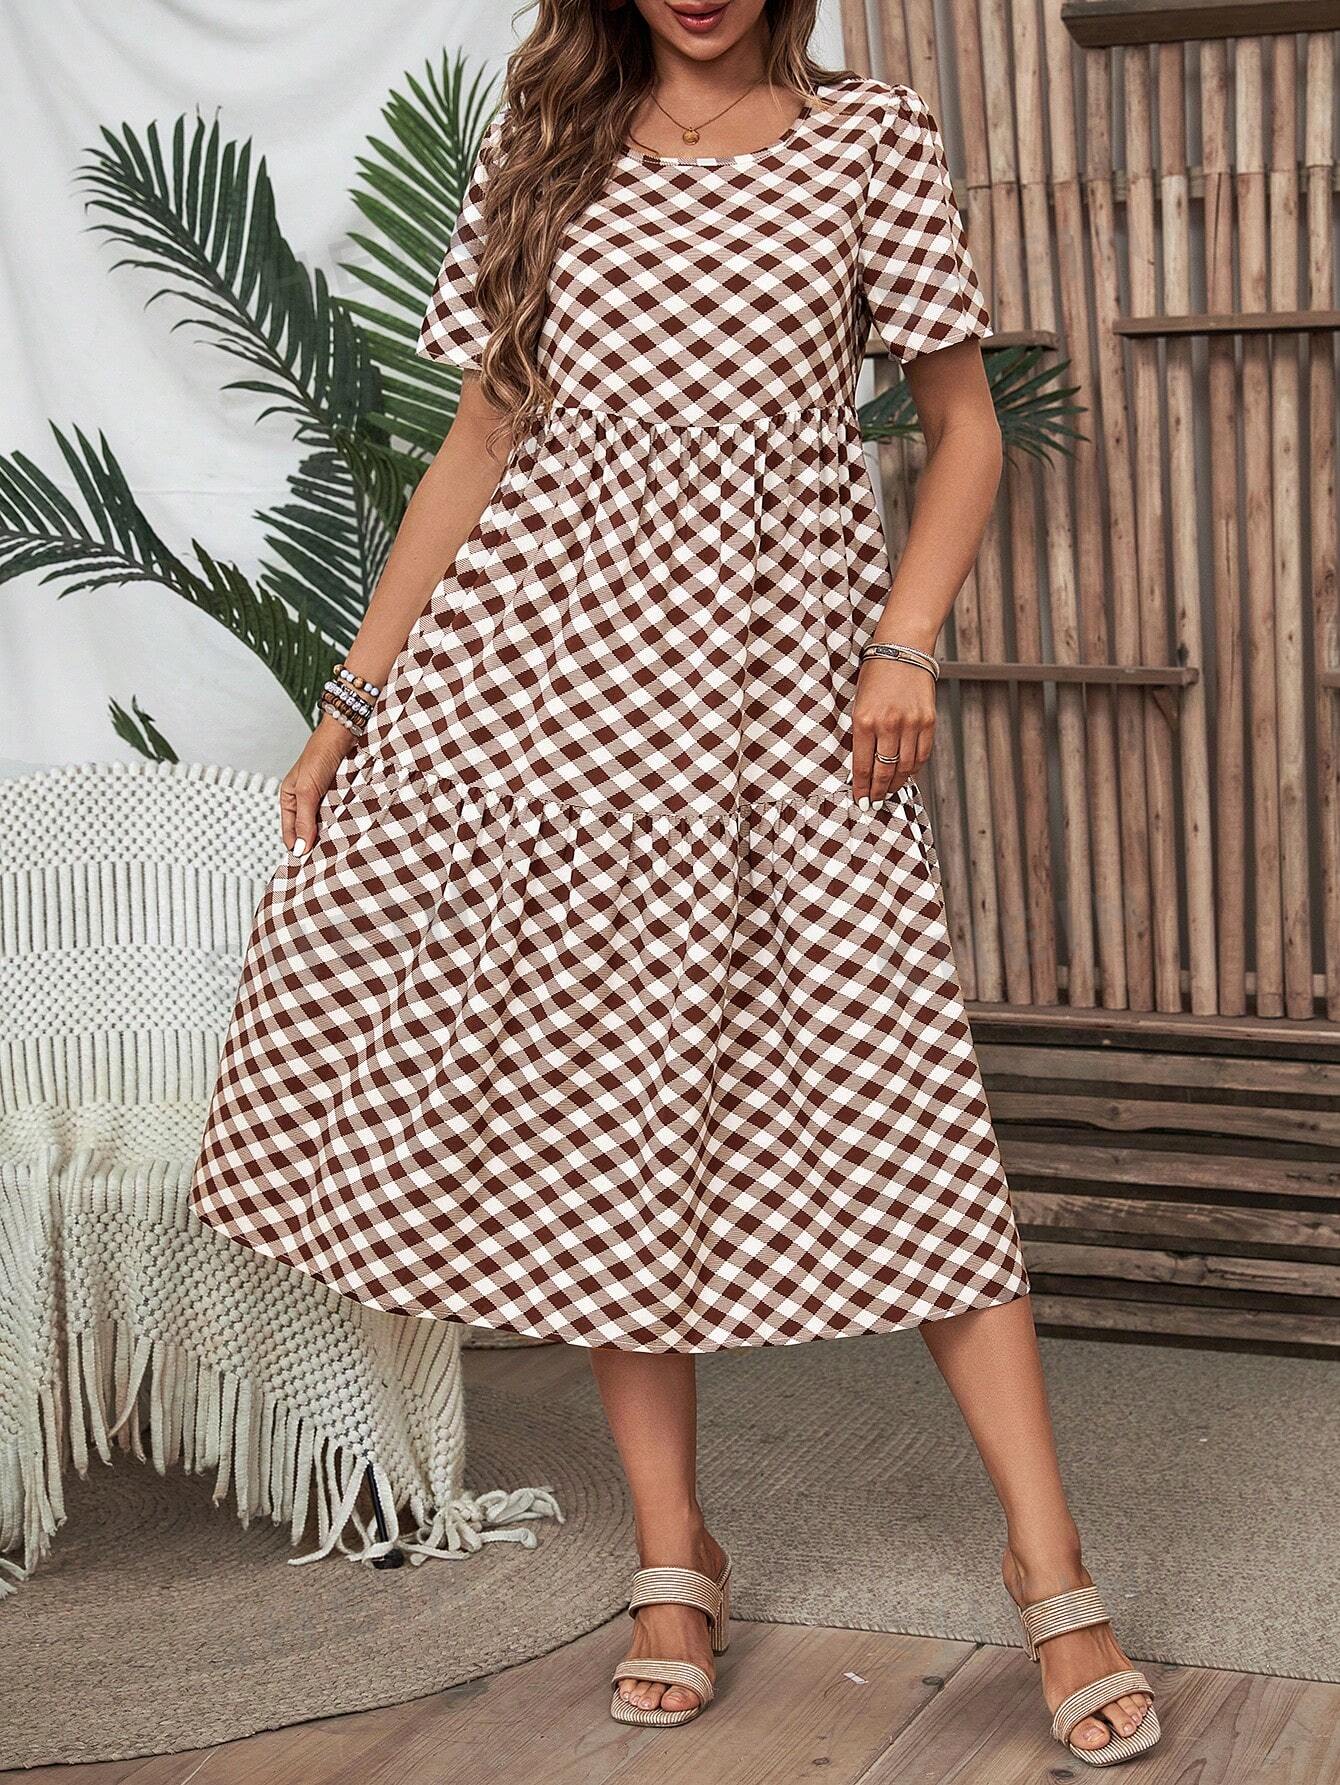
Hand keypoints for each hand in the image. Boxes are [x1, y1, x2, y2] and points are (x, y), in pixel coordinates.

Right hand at [279, 715, 358, 852]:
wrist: (345, 734)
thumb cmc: (319, 755)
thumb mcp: (307, 790)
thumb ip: (304, 819)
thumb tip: (299, 848)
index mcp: (289, 799)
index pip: (290, 833)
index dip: (298, 848)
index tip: (308, 867)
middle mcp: (305, 801)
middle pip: (308, 831)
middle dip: (316, 845)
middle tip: (326, 864)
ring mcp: (323, 799)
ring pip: (326, 825)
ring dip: (332, 835)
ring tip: (340, 853)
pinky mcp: (340, 796)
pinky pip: (341, 816)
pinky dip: (344, 824)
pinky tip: (351, 835)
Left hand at [850, 658, 935, 807]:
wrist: (902, 649)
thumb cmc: (875, 677)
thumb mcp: (859, 704)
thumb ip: (862, 735)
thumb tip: (865, 768)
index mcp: (864, 721)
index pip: (862, 766)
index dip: (862, 788)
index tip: (861, 800)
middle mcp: (888, 725)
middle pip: (884, 771)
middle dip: (878, 791)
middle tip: (874, 802)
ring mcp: (910, 724)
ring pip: (904, 767)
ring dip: (896, 783)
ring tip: (890, 791)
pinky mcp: (928, 720)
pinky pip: (921, 754)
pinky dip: (913, 768)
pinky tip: (906, 774)